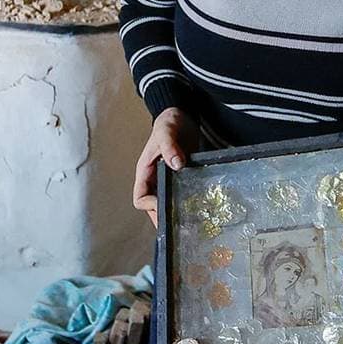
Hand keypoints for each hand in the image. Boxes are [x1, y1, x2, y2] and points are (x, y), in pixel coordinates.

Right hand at [132, 109, 196, 225]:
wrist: (182, 115)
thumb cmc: (169, 122)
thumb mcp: (167, 132)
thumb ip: (169, 146)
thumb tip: (176, 164)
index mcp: (145, 172)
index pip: (141, 198)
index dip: (151, 206)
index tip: (166, 206)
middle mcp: (154, 179)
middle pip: (153, 206)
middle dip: (163, 217)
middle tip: (180, 228)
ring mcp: (168, 180)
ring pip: (167, 202)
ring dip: (175, 212)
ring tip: (191, 223)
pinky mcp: (181, 178)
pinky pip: (180, 195)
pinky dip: (186, 203)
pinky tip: (201, 208)